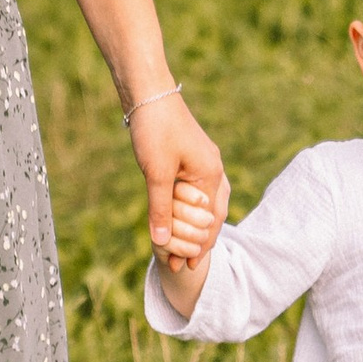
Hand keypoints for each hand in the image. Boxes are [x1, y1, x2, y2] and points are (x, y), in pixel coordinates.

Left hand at [129, 91, 226, 270]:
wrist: (149, 93)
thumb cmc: (155, 129)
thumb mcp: (156, 174)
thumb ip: (160, 209)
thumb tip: (160, 242)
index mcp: (211, 175)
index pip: (211, 222)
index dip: (198, 247)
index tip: (184, 268)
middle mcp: (213, 169)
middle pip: (213, 216)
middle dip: (198, 241)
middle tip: (183, 265)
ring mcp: (204, 162)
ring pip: (206, 204)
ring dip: (193, 227)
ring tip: (180, 247)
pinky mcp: (191, 157)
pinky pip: (195, 192)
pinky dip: (187, 210)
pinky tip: (177, 218)